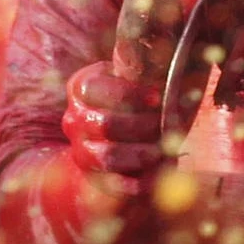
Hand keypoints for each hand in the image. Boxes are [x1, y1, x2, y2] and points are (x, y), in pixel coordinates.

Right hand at [61, 61, 165, 185]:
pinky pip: (117, 184)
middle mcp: (74, 118)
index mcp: (82, 87)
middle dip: (142, 126)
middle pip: (107, 124)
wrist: (120, 140)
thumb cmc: (137, 101)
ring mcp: (80, 149)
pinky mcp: (93, 177)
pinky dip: (143, 179)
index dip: (129, 94)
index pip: (96, 88)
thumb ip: (147, 69)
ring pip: (109, 155)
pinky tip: (161, 170)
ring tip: (163, 149)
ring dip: (143, 153)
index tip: (157, 98)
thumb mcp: (138, 79)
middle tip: (164, 125)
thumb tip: (169, 59)